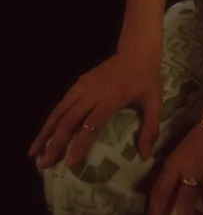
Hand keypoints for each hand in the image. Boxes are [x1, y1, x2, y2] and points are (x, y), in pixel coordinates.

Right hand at [28, 49, 162, 167]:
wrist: (136, 51)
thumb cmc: (147, 78)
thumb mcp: (155, 102)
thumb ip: (151, 128)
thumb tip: (145, 156)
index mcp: (111, 98)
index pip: (92, 124)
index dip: (80, 143)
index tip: (69, 162)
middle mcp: (93, 92)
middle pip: (69, 119)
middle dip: (55, 142)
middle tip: (43, 163)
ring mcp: (84, 85)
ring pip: (60, 110)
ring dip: (46, 131)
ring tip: (34, 152)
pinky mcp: (79, 82)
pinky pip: (62, 102)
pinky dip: (51, 119)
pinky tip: (45, 132)